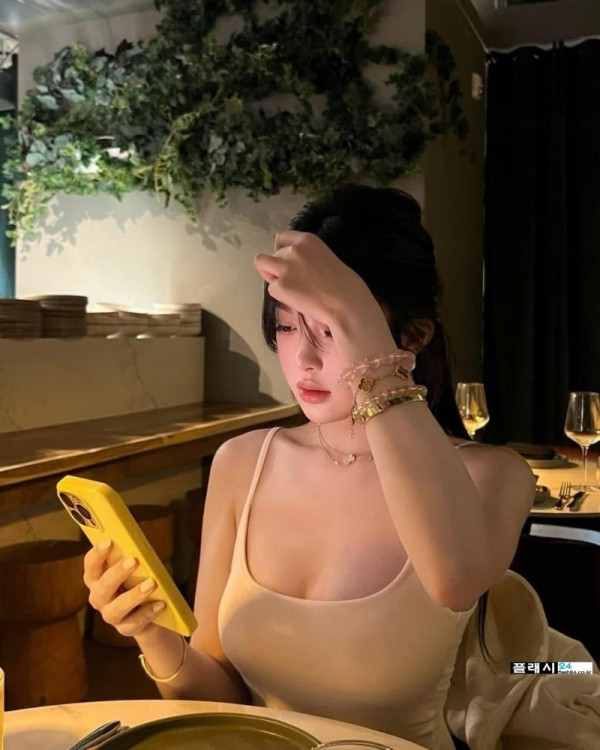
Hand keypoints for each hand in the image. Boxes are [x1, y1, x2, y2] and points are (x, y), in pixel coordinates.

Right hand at [83, 541, 165, 637]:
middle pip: (103, 587)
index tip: (109, 542)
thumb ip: (131, 558)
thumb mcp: (133, 569)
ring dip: (134, 595)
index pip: (91, 565)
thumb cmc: (137, 582)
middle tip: (134, 561)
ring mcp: (111, 615)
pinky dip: (149, 612)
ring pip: (117, 608)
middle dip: (117, 573)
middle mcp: (99, 598)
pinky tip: (161, 603)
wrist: (148, 613)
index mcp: (97, 579)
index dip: (97, 554)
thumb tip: (139, 545)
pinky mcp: (126, 628)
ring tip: (152, 583)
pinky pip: (136, 622)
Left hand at [254, 230, 379, 330]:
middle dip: (277, 267)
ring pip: (261, 265)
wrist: (345, 302)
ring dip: (271, 275)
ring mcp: (285, 267)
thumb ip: (305, 255)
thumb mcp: (324, 256)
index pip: (280, 237)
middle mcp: (293, 250)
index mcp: (307, 239)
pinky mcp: (280, 286)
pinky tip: (297, 299)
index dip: (281, 250)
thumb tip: (287, 261)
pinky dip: (281, 296)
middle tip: (295, 282)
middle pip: (270, 254)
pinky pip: (271, 289)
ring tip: (290, 288)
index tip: (288, 262)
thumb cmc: (342, 284)